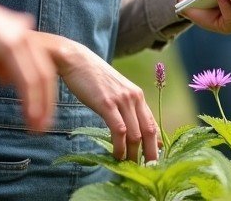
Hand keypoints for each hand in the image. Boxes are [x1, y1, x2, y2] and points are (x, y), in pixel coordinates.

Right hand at [0, 0, 56, 132]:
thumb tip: (6, 81)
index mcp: (21, 35)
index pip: (41, 68)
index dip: (43, 92)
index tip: (42, 114)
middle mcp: (25, 35)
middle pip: (45, 74)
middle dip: (46, 103)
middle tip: (44, 127)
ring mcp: (19, 39)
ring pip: (38, 79)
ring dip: (39, 106)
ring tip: (36, 128)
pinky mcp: (9, 46)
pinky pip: (26, 78)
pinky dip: (30, 100)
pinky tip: (29, 116)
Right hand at [53, 36, 157, 161]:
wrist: (75, 59)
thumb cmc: (91, 77)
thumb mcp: (113, 90)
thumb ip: (123, 105)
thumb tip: (127, 126)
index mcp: (137, 94)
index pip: (153, 123)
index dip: (155, 144)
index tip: (154, 159)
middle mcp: (134, 97)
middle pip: (149, 132)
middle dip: (150, 154)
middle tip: (148, 170)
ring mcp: (121, 100)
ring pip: (135, 134)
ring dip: (133, 154)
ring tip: (129, 166)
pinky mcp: (107, 103)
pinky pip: (119, 131)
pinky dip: (120, 147)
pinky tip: (117, 155)